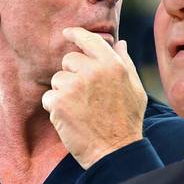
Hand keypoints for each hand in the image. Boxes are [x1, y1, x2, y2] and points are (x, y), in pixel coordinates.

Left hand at [42, 27, 147, 168]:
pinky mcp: (59, 103)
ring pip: (57, 79)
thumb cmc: (127, 119)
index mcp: (112, 64)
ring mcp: (74, 86)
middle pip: (69, 60)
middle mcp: (93, 71)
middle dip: (72, 73)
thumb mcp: (134, 87)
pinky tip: (71, 118)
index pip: (89, 40)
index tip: (67, 33)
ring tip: (80, 108)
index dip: (75, 34)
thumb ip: (124, 62)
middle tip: (85, 94)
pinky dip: (56, 108)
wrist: (115, 150)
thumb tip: (119, 43)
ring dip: (64, 92)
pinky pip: (49, 97)